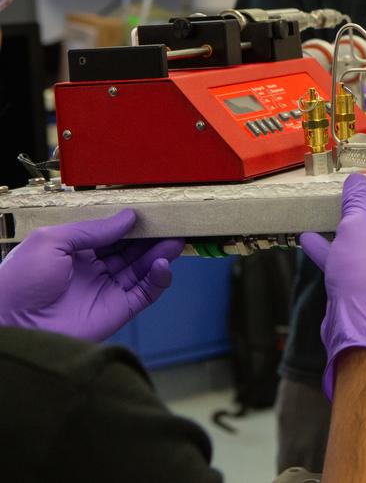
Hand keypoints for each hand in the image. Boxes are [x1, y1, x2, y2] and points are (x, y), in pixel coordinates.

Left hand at [0, 210, 182, 341]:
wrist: (11, 325)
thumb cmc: (19, 282)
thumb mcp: (51, 241)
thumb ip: (92, 230)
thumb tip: (127, 217)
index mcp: (73, 252)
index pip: (110, 234)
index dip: (130, 224)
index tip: (150, 212)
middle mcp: (92, 270)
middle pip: (130, 250)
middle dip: (151, 237)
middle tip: (172, 223)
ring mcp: (106, 290)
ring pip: (142, 269)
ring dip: (160, 254)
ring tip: (176, 240)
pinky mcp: (118, 310)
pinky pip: (146, 293)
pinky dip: (159, 279)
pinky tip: (163, 264)